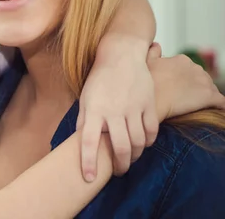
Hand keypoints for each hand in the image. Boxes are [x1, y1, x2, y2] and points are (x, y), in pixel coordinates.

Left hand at [77, 36, 157, 181]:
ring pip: (138, 143)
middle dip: (120, 165)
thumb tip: (81, 145)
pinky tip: (143, 144)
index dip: (88, 162)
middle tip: (118, 172)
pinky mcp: (148, 103)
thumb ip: (85, 121)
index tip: (88, 178)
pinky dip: (148, 143)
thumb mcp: (86, 99)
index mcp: (93, 109)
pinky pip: (152, 131)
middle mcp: (113, 110)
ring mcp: (133, 107)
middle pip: (120, 148)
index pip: (88, 141)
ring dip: (134, 156)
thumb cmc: (99, 80)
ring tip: (129, 159)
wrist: (120, 55)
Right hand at [148, 44, 224, 119]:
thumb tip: (157, 45)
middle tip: (183, 98)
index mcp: (181, 60)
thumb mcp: (146, 62)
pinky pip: (221, 102)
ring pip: (210, 90)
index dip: (183, 79)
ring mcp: (204, 82)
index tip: (176, 87)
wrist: (151, 101)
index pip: (189, 70)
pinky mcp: (210, 97)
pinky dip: (219, 106)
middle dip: (194, 87)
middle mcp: (195, 67)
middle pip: (200, 79)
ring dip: (204, 97)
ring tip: (194, 107)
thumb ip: (153, 51)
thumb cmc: (146, 84)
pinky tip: (214, 111)